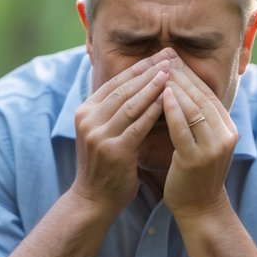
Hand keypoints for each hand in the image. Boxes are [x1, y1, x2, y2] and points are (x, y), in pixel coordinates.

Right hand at [71, 49, 173, 212]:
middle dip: (148, 71)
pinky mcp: (114, 150)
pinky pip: (138, 125)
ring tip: (171, 72)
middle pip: (123, 89)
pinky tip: (169, 100)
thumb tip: (141, 86)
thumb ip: (115, 112)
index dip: (137, 68)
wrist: (94, 200)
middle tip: (169, 57)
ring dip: (153, 86)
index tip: (158, 56)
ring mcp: (99, 135)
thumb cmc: (105, 166)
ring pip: (130, 104)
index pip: (114, 84)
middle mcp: (88, 120)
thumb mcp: (104, 133)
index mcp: (85, 113)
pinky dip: (154, 110)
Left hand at [159, 61, 237, 219]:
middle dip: (182, 76)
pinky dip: (173, 110)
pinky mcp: (197, 159)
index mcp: (228, 129)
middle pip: (202, 97)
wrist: (200, 210)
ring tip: (159, 71)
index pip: (208, 95)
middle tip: (163, 58)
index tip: (172, 60)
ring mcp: (213, 148)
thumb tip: (180, 90)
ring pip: (194, 109)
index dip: (190, 76)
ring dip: (176, 88)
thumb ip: (198, 120)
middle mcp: (225, 136)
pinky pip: (184, 128)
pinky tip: (161, 95)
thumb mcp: (202, 143)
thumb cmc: (195, 175)